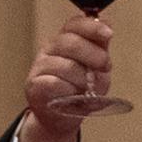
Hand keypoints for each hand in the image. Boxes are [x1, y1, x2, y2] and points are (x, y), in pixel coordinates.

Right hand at [19, 15, 112, 141]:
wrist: (63, 118)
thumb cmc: (80, 91)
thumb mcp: (97, 69)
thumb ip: (101, 49)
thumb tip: (106, 28)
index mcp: (66, 40)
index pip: (75, 24)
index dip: (92, 27)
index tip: (108, 34)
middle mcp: (50, 49)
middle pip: (71, 42)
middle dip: (93, 54)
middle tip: (105, 66)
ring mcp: (40, 66)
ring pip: (66, 66)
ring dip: (83, 79)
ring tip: (87, 90)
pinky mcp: (33, 85)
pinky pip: (55, 84)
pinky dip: (69, 91)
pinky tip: (72, 96)